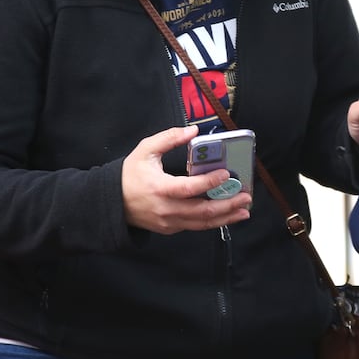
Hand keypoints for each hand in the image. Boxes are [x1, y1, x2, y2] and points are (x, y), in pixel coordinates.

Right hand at [121, 126, 251, 234]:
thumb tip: (193, 130)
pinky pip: (195, 226)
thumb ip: (168, 138)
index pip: (188, 188)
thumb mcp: (145, 150)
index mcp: (159, 188)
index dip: (209, 182)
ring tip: (244, 211)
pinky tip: (227, 214)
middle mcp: (166, 209)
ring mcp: (169, 222)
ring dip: (226, 217)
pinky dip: (213, 221)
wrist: (113, 202)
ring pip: (202, 223)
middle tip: (246, 197)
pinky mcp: (170, 229)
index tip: (226, 174)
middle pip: (202, 211)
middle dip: (227, 205)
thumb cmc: (130, 175)